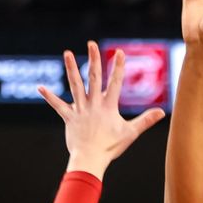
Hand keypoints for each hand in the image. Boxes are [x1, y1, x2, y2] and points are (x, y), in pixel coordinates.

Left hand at [38, 41, 165, 179]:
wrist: (90, 159)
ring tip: (68, 53)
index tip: (120, 52)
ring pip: (75, 85)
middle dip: (94, 59)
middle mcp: (93, 104)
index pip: (115, 83)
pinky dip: (49, 96)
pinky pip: (57, 105)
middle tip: (92, 43)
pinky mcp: (69, 117)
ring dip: (71, 69)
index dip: (118, 67)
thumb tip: (162, 112)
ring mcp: (80, 110)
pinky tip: (40, 87)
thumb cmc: (110, 147)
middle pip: (94, 78)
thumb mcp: (130, 133)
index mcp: (108, 107)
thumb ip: (145, 120)